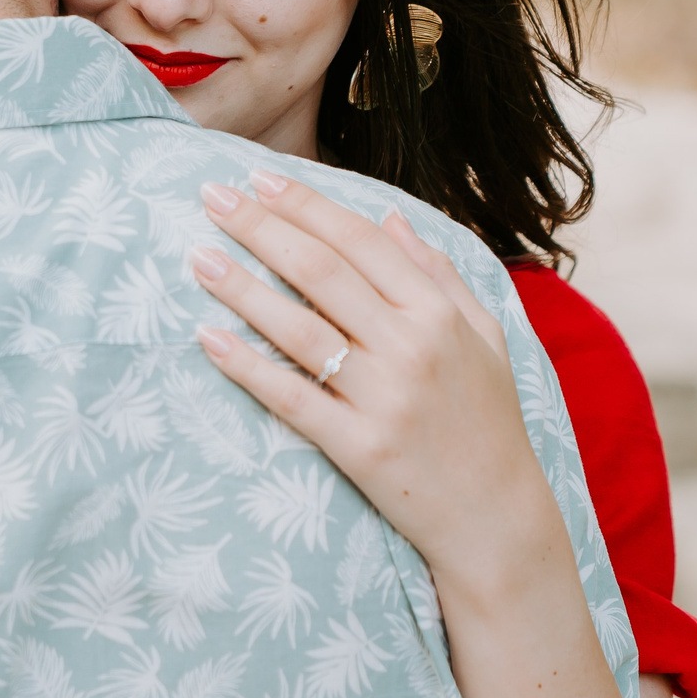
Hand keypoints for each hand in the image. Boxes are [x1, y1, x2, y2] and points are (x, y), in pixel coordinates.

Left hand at [191, 170, 565, 599]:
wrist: (497, 519)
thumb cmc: (488, 423)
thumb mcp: (483, 336)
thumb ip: (438, 274)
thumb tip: (388, 216)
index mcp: (438, 313)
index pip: (360, 240)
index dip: (306, 205)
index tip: (259, 178)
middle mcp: (412, 346)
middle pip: (322, 272)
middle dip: (262, 228)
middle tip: (212, 198)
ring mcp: (384, 398)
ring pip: (299, 328)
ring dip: (243, 288)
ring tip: (199, 257)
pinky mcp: (359, 448)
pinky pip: (291, 397)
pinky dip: (247, 366)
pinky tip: (208, 338)